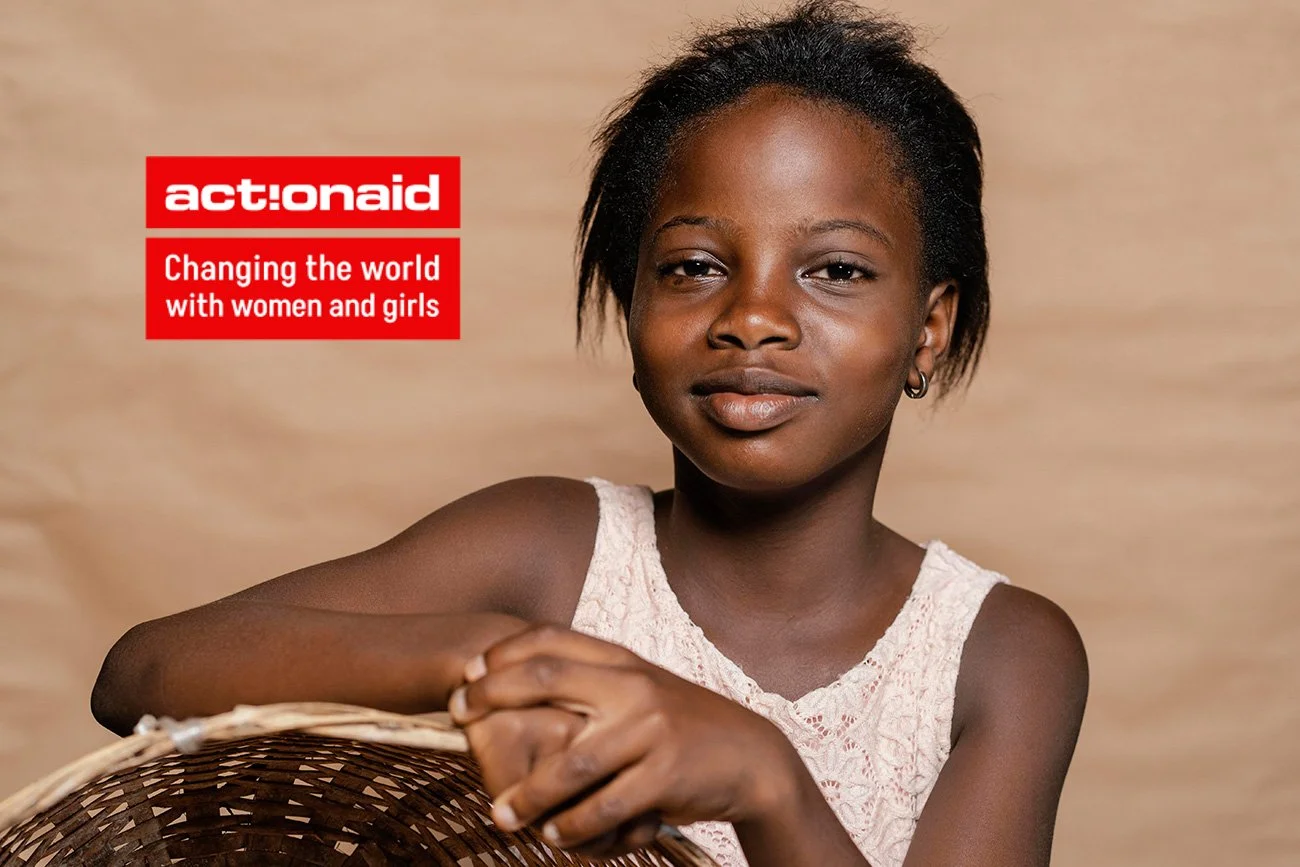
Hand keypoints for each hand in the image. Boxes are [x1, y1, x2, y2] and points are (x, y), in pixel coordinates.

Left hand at [448, 624, 798, 851]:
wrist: (750, 756)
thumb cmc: (681, 725)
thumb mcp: (641, 689)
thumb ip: (595, 681)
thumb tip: (523, 677)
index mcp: (623, 662)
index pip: (552, 639)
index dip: (502, 654)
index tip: (467, 676)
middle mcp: (633, 685)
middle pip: (547, 680)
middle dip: (493, 696)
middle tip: (457, 718)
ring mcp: (650, 729)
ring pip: (571, 763)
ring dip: (528, 795)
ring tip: (502, 817)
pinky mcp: (665, 775)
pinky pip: (605, 807)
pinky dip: (574, 827)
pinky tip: (556, 838)